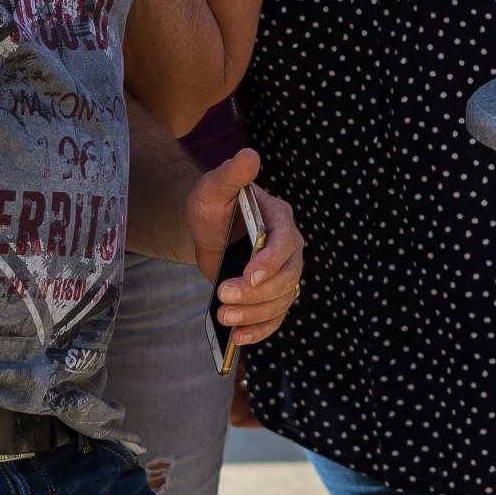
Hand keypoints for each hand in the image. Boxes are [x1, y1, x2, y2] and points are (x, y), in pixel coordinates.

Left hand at [185, 149, 304, 350]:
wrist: (206, 228)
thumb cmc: (211, 204)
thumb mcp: (214, 188)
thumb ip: (231, 174)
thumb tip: (249, 155)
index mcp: (280, 219)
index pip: (285, 243)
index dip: (270, 261)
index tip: (249, 275)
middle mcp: (289, 248)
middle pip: (287, 278)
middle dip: (257, 293)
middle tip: (224, 299)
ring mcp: (282, 273)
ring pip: (281, 301)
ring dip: (254, 315)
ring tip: (224, 320)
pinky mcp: (271, 294)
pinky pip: (274, 317)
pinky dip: (259, 330)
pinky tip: (237, 339)